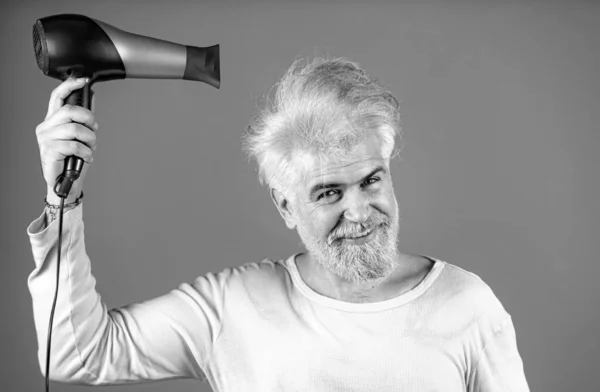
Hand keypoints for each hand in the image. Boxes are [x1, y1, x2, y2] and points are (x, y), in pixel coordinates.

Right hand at [36, 77, 97, 204]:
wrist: (66, 183)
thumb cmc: (73, 159)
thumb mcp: (81, 137)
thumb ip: (83, 120)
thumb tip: (92, 100)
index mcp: (53, 120)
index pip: (57, 97)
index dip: (70, 86)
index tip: (83, 80)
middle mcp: (46, 127)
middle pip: (69, 110)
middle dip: (88, 118)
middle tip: (94, 130)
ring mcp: (45, 138)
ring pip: (75, 129)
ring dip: (90, 139)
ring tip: (90, 148)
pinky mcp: (49, 150)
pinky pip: (74, 145)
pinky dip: (86, 152)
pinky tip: (87, 157)